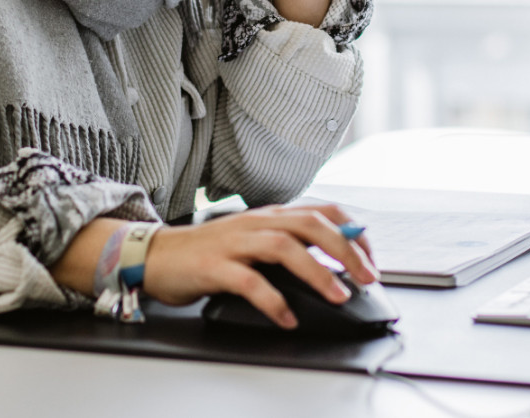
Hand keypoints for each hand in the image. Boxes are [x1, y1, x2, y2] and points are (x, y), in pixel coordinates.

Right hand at [142, 204, 378, 328]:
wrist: (158, 255)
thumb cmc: (210, 252)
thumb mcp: (254, 241)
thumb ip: (288, 245)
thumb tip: (332, 261)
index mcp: (270, 216)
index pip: (321, 210)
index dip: (352, 231)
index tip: (371, 257)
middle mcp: (256, 223)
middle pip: (308, 224)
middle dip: (344, 249)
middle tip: (367, 277)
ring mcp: (235, 242)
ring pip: (283, 246)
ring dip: (315, 271)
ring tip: (337, 296)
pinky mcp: (214, 265)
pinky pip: (247, 281)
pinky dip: (272, 300)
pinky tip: (287, 318)